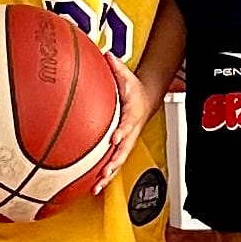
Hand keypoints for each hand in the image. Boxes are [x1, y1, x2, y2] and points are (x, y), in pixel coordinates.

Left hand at [92, 61, 156, 194]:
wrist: (146, 100)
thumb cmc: (134, 90)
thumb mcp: (127, 76)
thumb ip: (116, 67)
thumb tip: (107, 54)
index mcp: (132, 113)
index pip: (128, 123)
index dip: (122, 131)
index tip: (114, 138)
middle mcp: (130, 131)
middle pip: (123, 149)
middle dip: (114, 162)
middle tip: (104, 172)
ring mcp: (127, 141)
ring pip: (119, 161)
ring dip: (109, 175)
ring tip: (97, 187)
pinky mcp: (121, 148)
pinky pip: (114, 163)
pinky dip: (106, 175)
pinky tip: (94, 186)